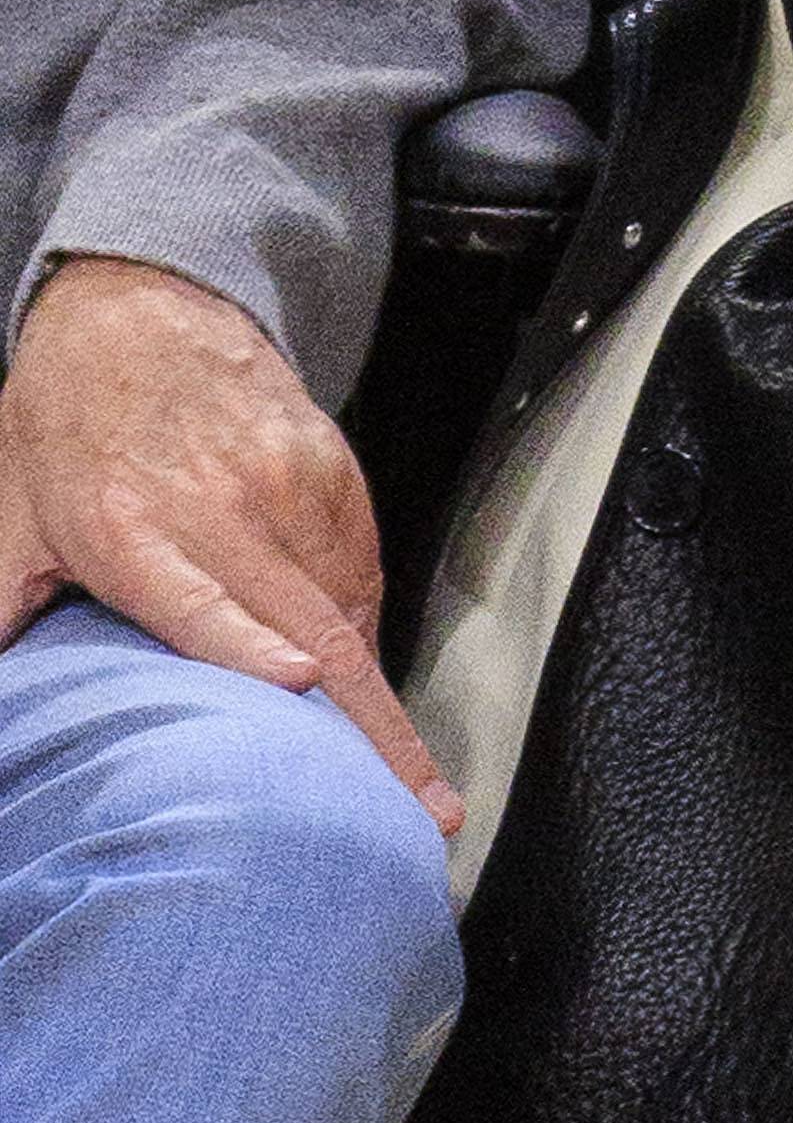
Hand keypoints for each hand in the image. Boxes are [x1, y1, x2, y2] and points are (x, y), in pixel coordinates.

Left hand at [0, 258, 457, 828]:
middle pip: (319, 630)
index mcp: (132, 531)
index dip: (251, 647)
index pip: (199, 600)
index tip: (300, 690)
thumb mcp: (5, 524)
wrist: (145, 312)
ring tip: (405, 777)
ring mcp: (293, 488)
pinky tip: (350, 674)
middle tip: (421, 810)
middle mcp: (225, 508)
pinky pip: (361, 573)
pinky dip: (358, 631)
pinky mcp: (337, 474)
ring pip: (352, 613)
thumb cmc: (68, 427)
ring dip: (376, 699)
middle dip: (375, 729)